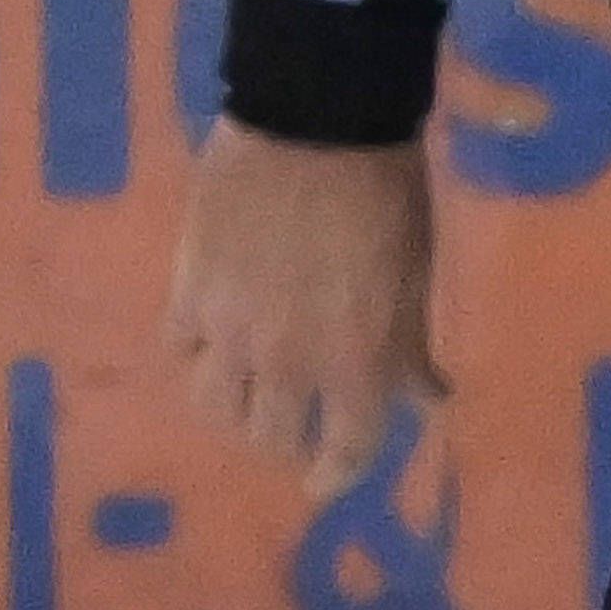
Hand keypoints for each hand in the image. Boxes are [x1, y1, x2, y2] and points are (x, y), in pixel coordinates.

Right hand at [162, 119, 446, 498]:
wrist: (314, 125)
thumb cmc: (385, 202)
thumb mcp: (414, 282)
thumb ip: (409, 348)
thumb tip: (429, 398)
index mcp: (355, 365)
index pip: (347, 450)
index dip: (338, 475)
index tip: (327, 484)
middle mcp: (287, 362)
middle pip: (270, 438)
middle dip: (286, 445)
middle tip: (292, 435)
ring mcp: (229, 329)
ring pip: (214, 405)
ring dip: (234, 412)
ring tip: (245, 402)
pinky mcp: (186, 287)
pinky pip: (180, 346)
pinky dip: (196, 356)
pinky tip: (208, 348)